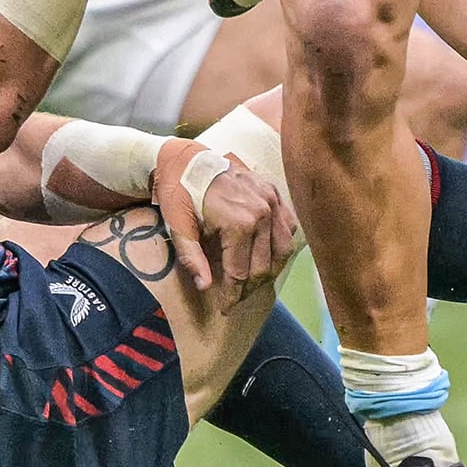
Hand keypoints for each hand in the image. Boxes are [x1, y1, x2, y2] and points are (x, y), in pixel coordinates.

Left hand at [152, 145, 294, 307]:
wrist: (185, 158)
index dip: (232, 295)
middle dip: (249, 288)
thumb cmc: (178, 192)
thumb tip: (206, 287)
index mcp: (239, 222)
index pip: (241, 272)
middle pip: (263, 266)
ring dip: (270, 269)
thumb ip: (192, 258)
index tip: (225, 308)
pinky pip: (289, 226)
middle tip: (235, 298)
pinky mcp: (274, 192)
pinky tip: (268, 254)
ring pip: (283, 249)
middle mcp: (262, 212)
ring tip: (252, 281)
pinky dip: (282, 244)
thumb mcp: (178, 226)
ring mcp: (272, 200)